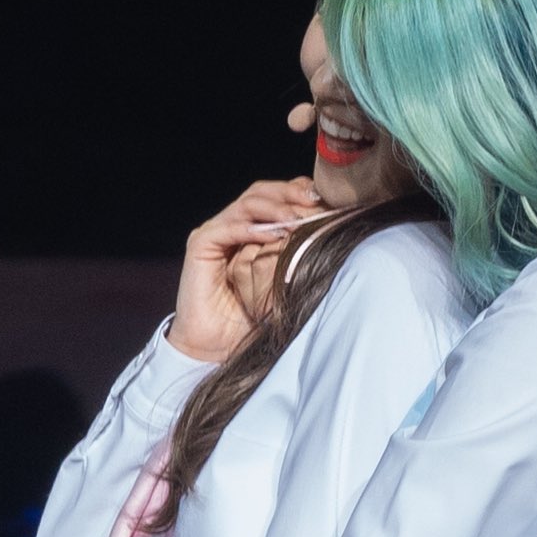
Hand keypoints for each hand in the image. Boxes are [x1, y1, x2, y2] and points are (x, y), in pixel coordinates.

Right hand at [170, 178, 323, 362]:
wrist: (216, 344)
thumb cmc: (252, 317)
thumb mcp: (286, 281)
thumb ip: (302, 254)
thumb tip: (335, 233)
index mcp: (254, 227)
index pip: (278, 196)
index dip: (300, 193)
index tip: (328, 202)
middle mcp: (234, 223)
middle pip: (263, 192)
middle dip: (291, 194)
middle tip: (314, 203)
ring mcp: (216, 231)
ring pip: (248, 204)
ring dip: (276, 209)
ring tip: (297, 221)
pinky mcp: (200, 244)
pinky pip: (228, 228)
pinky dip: (252, 229)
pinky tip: (275, 236)